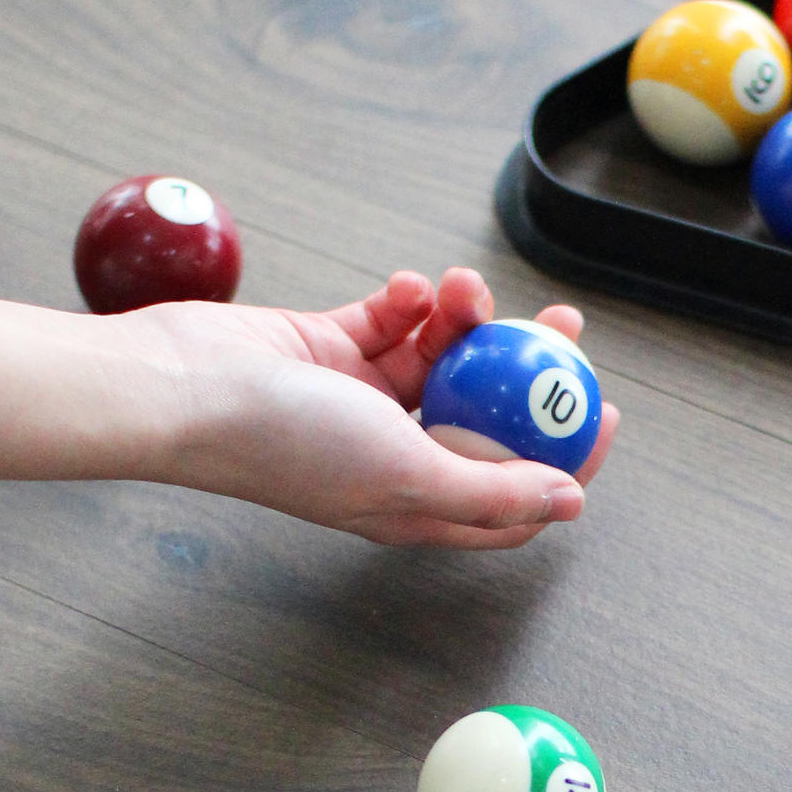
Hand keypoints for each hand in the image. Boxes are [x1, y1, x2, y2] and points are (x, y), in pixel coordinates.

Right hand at [135, 266, 617, 548]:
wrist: (189, 389)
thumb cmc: (286, 443)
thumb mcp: (409, 476)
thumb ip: (492, 490)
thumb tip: (569, 502)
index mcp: (414, 502)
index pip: (510, 492)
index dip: (564, 459)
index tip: (601, 415)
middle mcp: (393, 453)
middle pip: (485, 415)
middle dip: (528, 372)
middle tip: (563, 328)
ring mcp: (362, 400)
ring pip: (442, 355)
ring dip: (462, 318)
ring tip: (460, 290)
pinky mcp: (333, 346)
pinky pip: (392, 318)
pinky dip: (408, 300)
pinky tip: (407, 289)